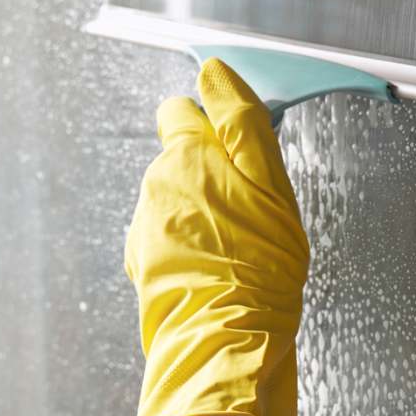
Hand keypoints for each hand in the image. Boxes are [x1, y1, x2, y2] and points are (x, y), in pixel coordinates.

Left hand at [112, 58, 308, 415]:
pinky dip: (191, 248)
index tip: (237, 147)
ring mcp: (145, 228)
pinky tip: (220, 270)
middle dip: (210, 173)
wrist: (227, 343)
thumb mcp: (271, 185)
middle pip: (181, 158)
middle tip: (252, 209)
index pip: (180, 110)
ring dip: (203, 213)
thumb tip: (216, 73)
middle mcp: (155, 186)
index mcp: (184, 156)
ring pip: (176, 201)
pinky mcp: (145, 266)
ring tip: (240, 248)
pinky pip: (170, 241)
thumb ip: (241, 123)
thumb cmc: (258, 267)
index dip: (210, 122)